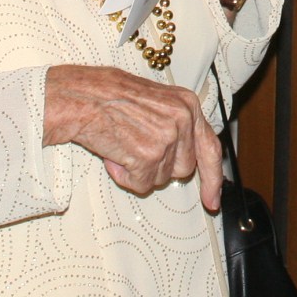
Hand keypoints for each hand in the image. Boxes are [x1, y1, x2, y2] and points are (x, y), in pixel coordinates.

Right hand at [43, 64, 222, 210]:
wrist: (82, 96)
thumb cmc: (110, 96)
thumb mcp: (155, 101)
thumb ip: (177, 125)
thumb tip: (186, 156)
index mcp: (188, 105)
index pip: (210, 148)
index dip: (213, 178)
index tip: (212, 200)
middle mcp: (183, 120)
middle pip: (183, 169)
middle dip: (160, 167)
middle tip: (137, 148)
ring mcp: (167, 139)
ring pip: (161, 179)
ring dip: (140, 170)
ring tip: (123, 144)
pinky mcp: (148, 156)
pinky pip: (141, 184)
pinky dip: (125, 176)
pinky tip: (115, 155)